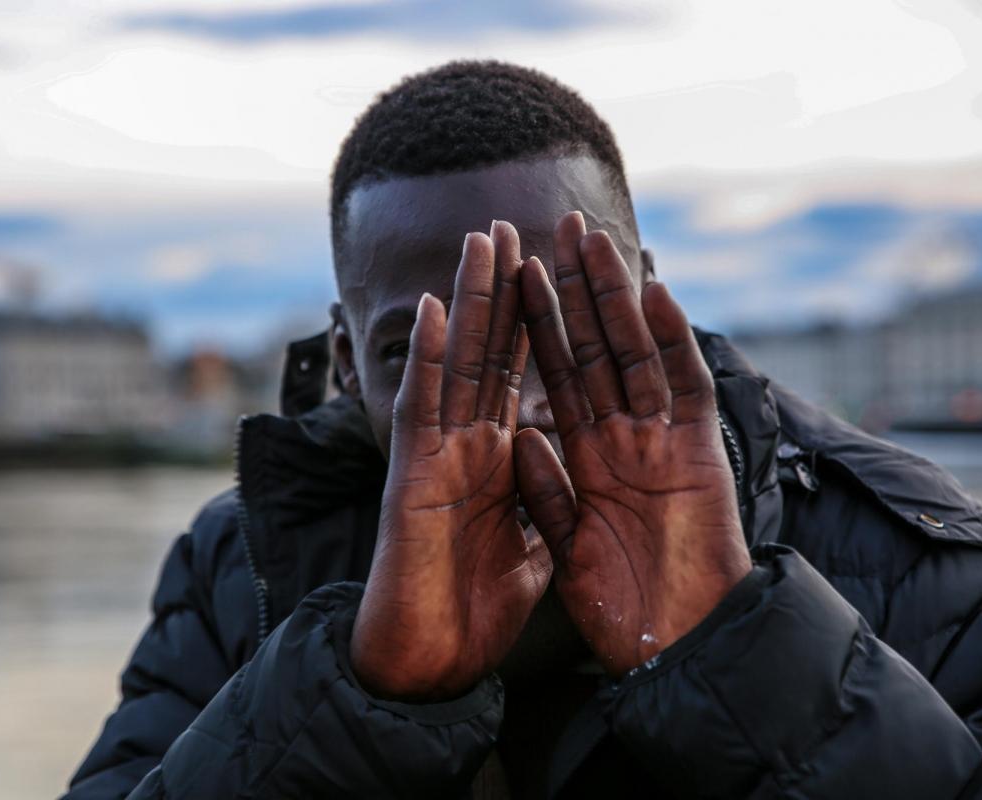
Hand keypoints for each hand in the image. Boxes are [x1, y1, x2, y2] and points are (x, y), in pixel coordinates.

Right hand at [351, 222, 552, 700]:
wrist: (430, 664)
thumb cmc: (474, 610)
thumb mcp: (536, 547)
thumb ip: (548, 501)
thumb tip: (569, 468)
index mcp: (498, 460)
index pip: (520, 377)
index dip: (538, 324)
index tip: (556, 274)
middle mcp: (466, 446)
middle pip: (489, 355)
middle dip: (505, 292)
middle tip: (515, 228)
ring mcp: (437, 456)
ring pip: (454, 364)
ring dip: (467, 302)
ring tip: (481, 243)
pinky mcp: (412, 478)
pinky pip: (420, 409)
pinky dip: (425, 360)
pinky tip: (431, 311)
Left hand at [515, 212, 751, 674]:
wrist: (681, 653)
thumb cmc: (623, 612)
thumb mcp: (566, 549)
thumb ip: (547, 492)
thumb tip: (520, 435)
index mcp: (588, 459)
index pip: (558, 376)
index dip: (539, 325)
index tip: (519, 275)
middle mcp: (625, 440)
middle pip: (597, 349)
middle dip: (578, 290)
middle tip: (560, 228)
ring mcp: (664, 443)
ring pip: (637, 354)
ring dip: (617, 298)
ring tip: (596, 241)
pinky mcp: (701, 457)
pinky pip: (687, 389)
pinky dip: (674, 344)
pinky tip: (655, 294)